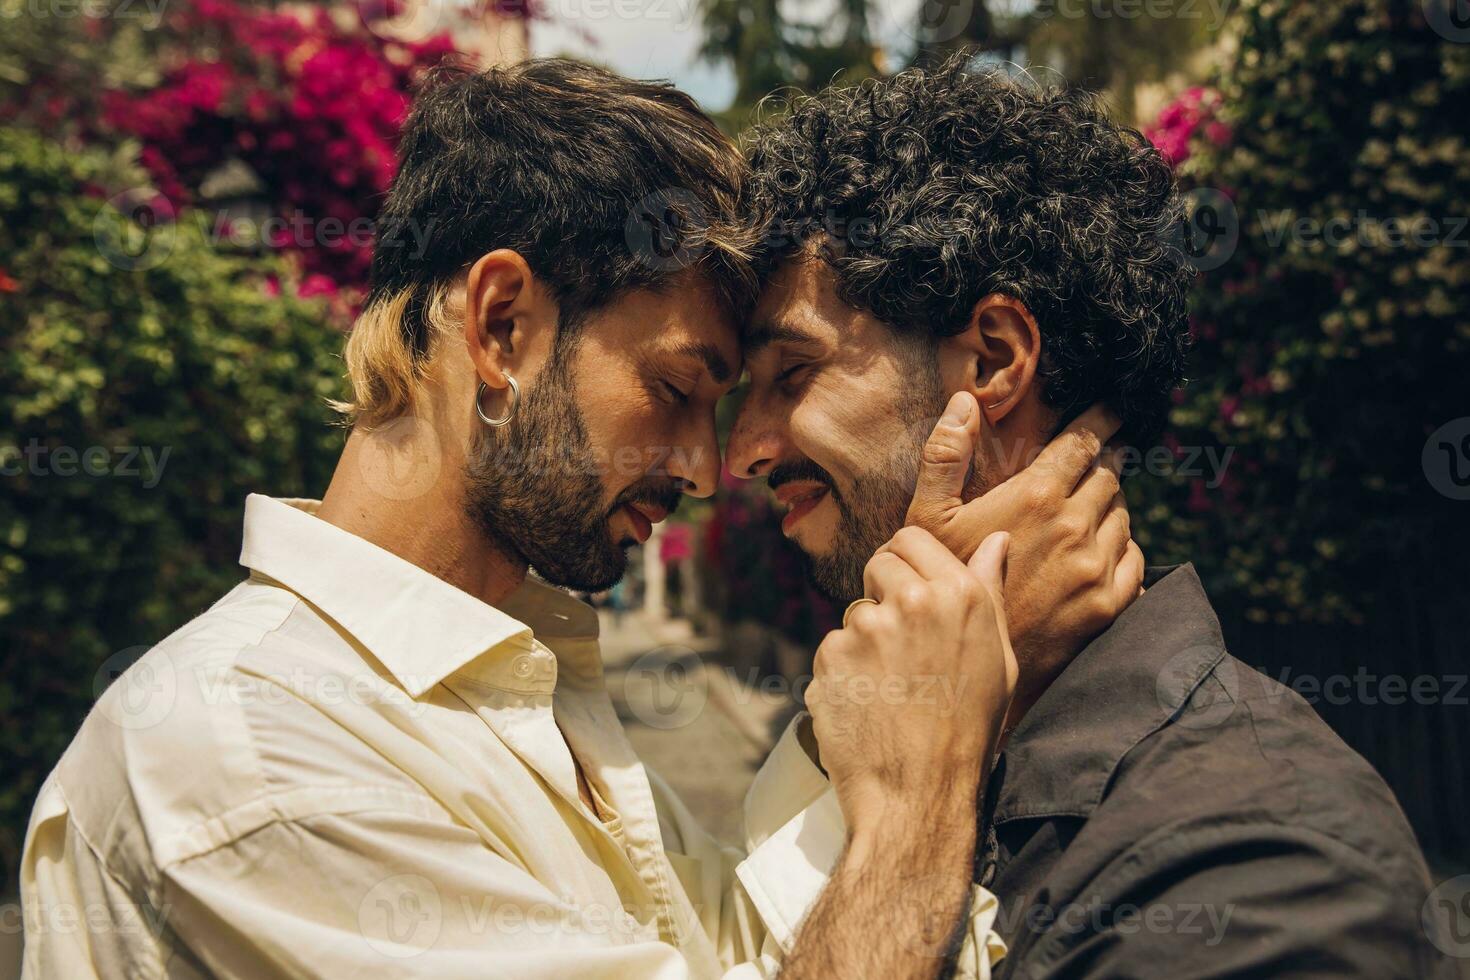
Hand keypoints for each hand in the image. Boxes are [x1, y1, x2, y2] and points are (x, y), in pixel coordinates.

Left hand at [807, 527, 1016, 846]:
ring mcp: (865, 627)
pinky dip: (844, 672)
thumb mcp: (997, 659)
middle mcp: (911, 600)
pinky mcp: (829, 655)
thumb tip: (996, 539)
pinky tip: (868, 704)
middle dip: (884, 590)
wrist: (917, 794)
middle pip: (879, 563)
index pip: (912, 537)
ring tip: (892, 687)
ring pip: (855, 612)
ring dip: (866, 639)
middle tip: (902, 641)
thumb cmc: (968, 730)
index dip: (907, 560)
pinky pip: (834, 650)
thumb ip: (988, 591)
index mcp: (959, 594)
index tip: (909, 589)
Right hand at [905, 392, 1142, 703]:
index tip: (1115, 409)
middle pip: (1110, 475)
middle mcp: (1075, 525)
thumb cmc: (942, 584)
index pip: (1084, 441)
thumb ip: (946, 456)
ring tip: (1093, 508)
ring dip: (1112, 506)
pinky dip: (1123, 548)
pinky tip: (1103, 550)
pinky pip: (1135, 559)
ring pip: (1124, 516)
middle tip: (1099, 459)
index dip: (1102, 419)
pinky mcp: (1110, 602)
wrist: (967, 660)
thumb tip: (964, 402)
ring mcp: (1097, 566)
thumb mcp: (928, 519)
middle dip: (1106, 463)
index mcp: (1036, 496)